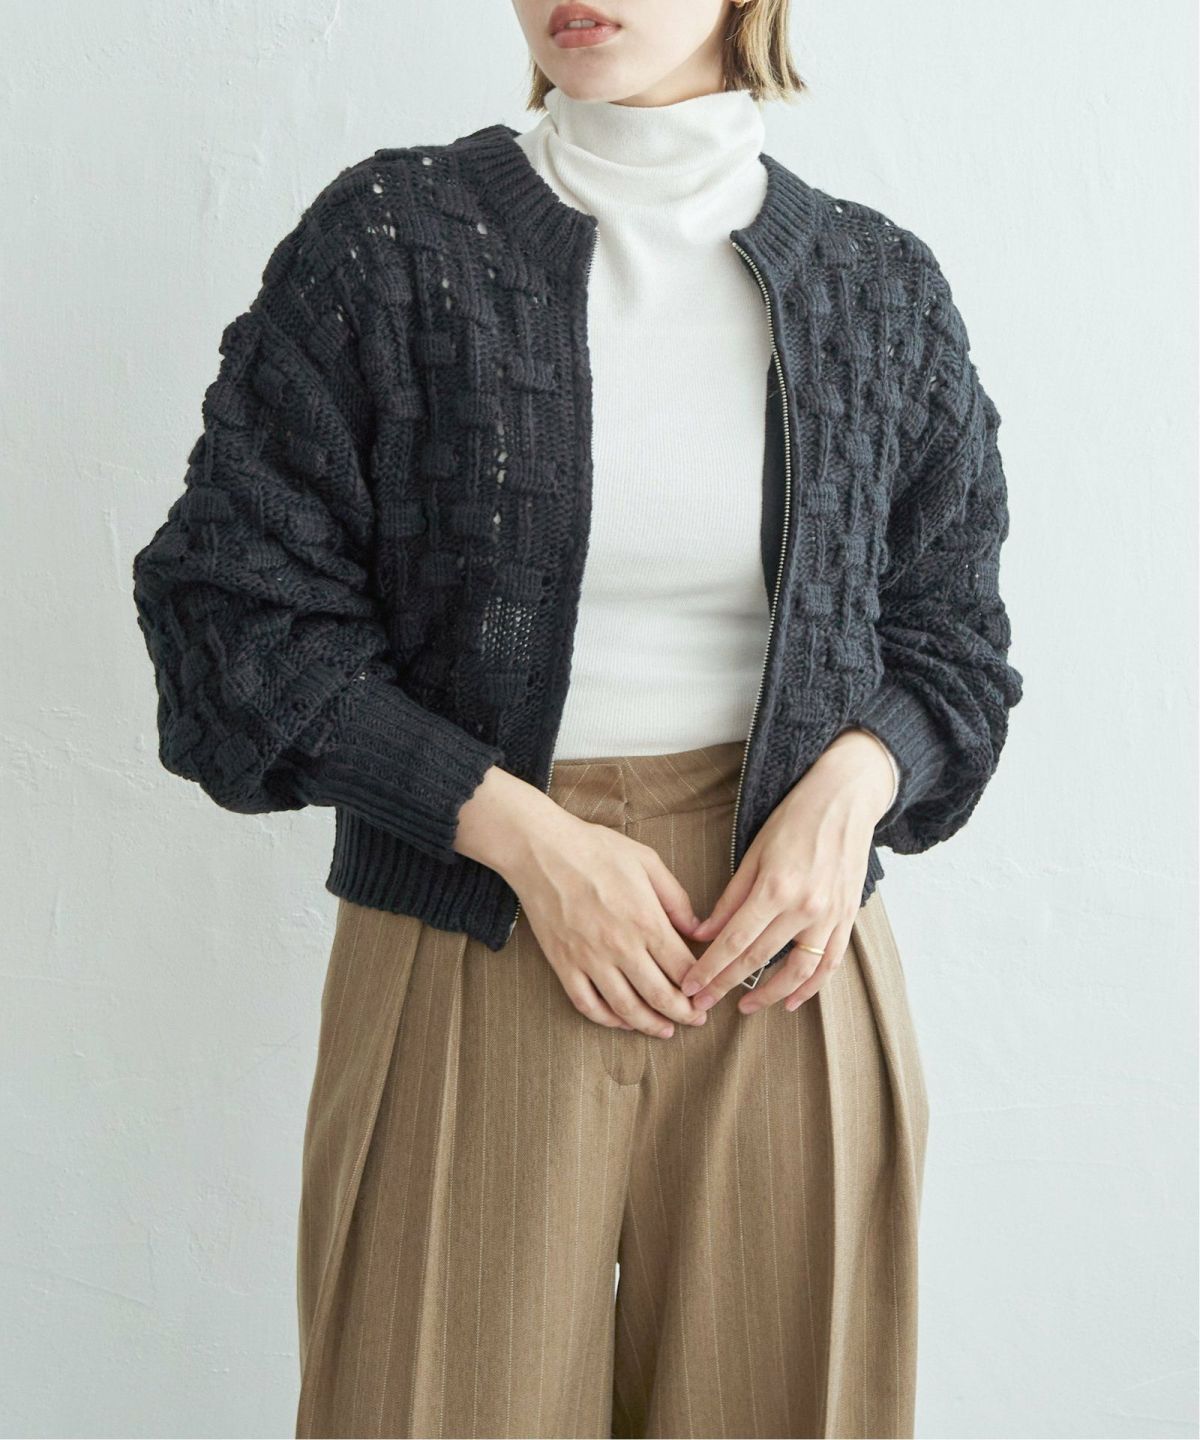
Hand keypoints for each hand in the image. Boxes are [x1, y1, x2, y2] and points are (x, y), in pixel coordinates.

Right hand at [488, 802, 709, 1038]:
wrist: (541, 850)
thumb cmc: (596, 849)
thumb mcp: (648, 861)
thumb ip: (676, 898)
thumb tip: (697, 929)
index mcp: (646, 920)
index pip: (682, 969)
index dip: (700, 988)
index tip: (708, 995)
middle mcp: (620, 946)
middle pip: (659, 995)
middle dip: (683, 1014)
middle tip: (696, 1021)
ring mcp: (589, 958)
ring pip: (625, 1007)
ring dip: (649, 1025)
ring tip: (665, 1030)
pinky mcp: (563, 964)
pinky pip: (586, 1004)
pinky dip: (607, 1020)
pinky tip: (622, 1021)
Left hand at [678, 729, 895, 1013]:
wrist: (845, 801)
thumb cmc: (795, 820)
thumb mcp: (754, 853)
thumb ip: (730, 898)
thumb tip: (701, 934)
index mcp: (775, 888)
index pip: (734, 941)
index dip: (710, 969)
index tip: (690, 987)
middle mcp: (805, 907)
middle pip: (759, 959)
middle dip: (726, 986)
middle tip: (701, 1006)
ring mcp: (830, 916)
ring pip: (798, 972)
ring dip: (770, 995)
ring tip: (745, 1007)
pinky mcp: (847, 919)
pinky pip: (829, 964)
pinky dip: (811, 988)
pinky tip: (792, 1001)